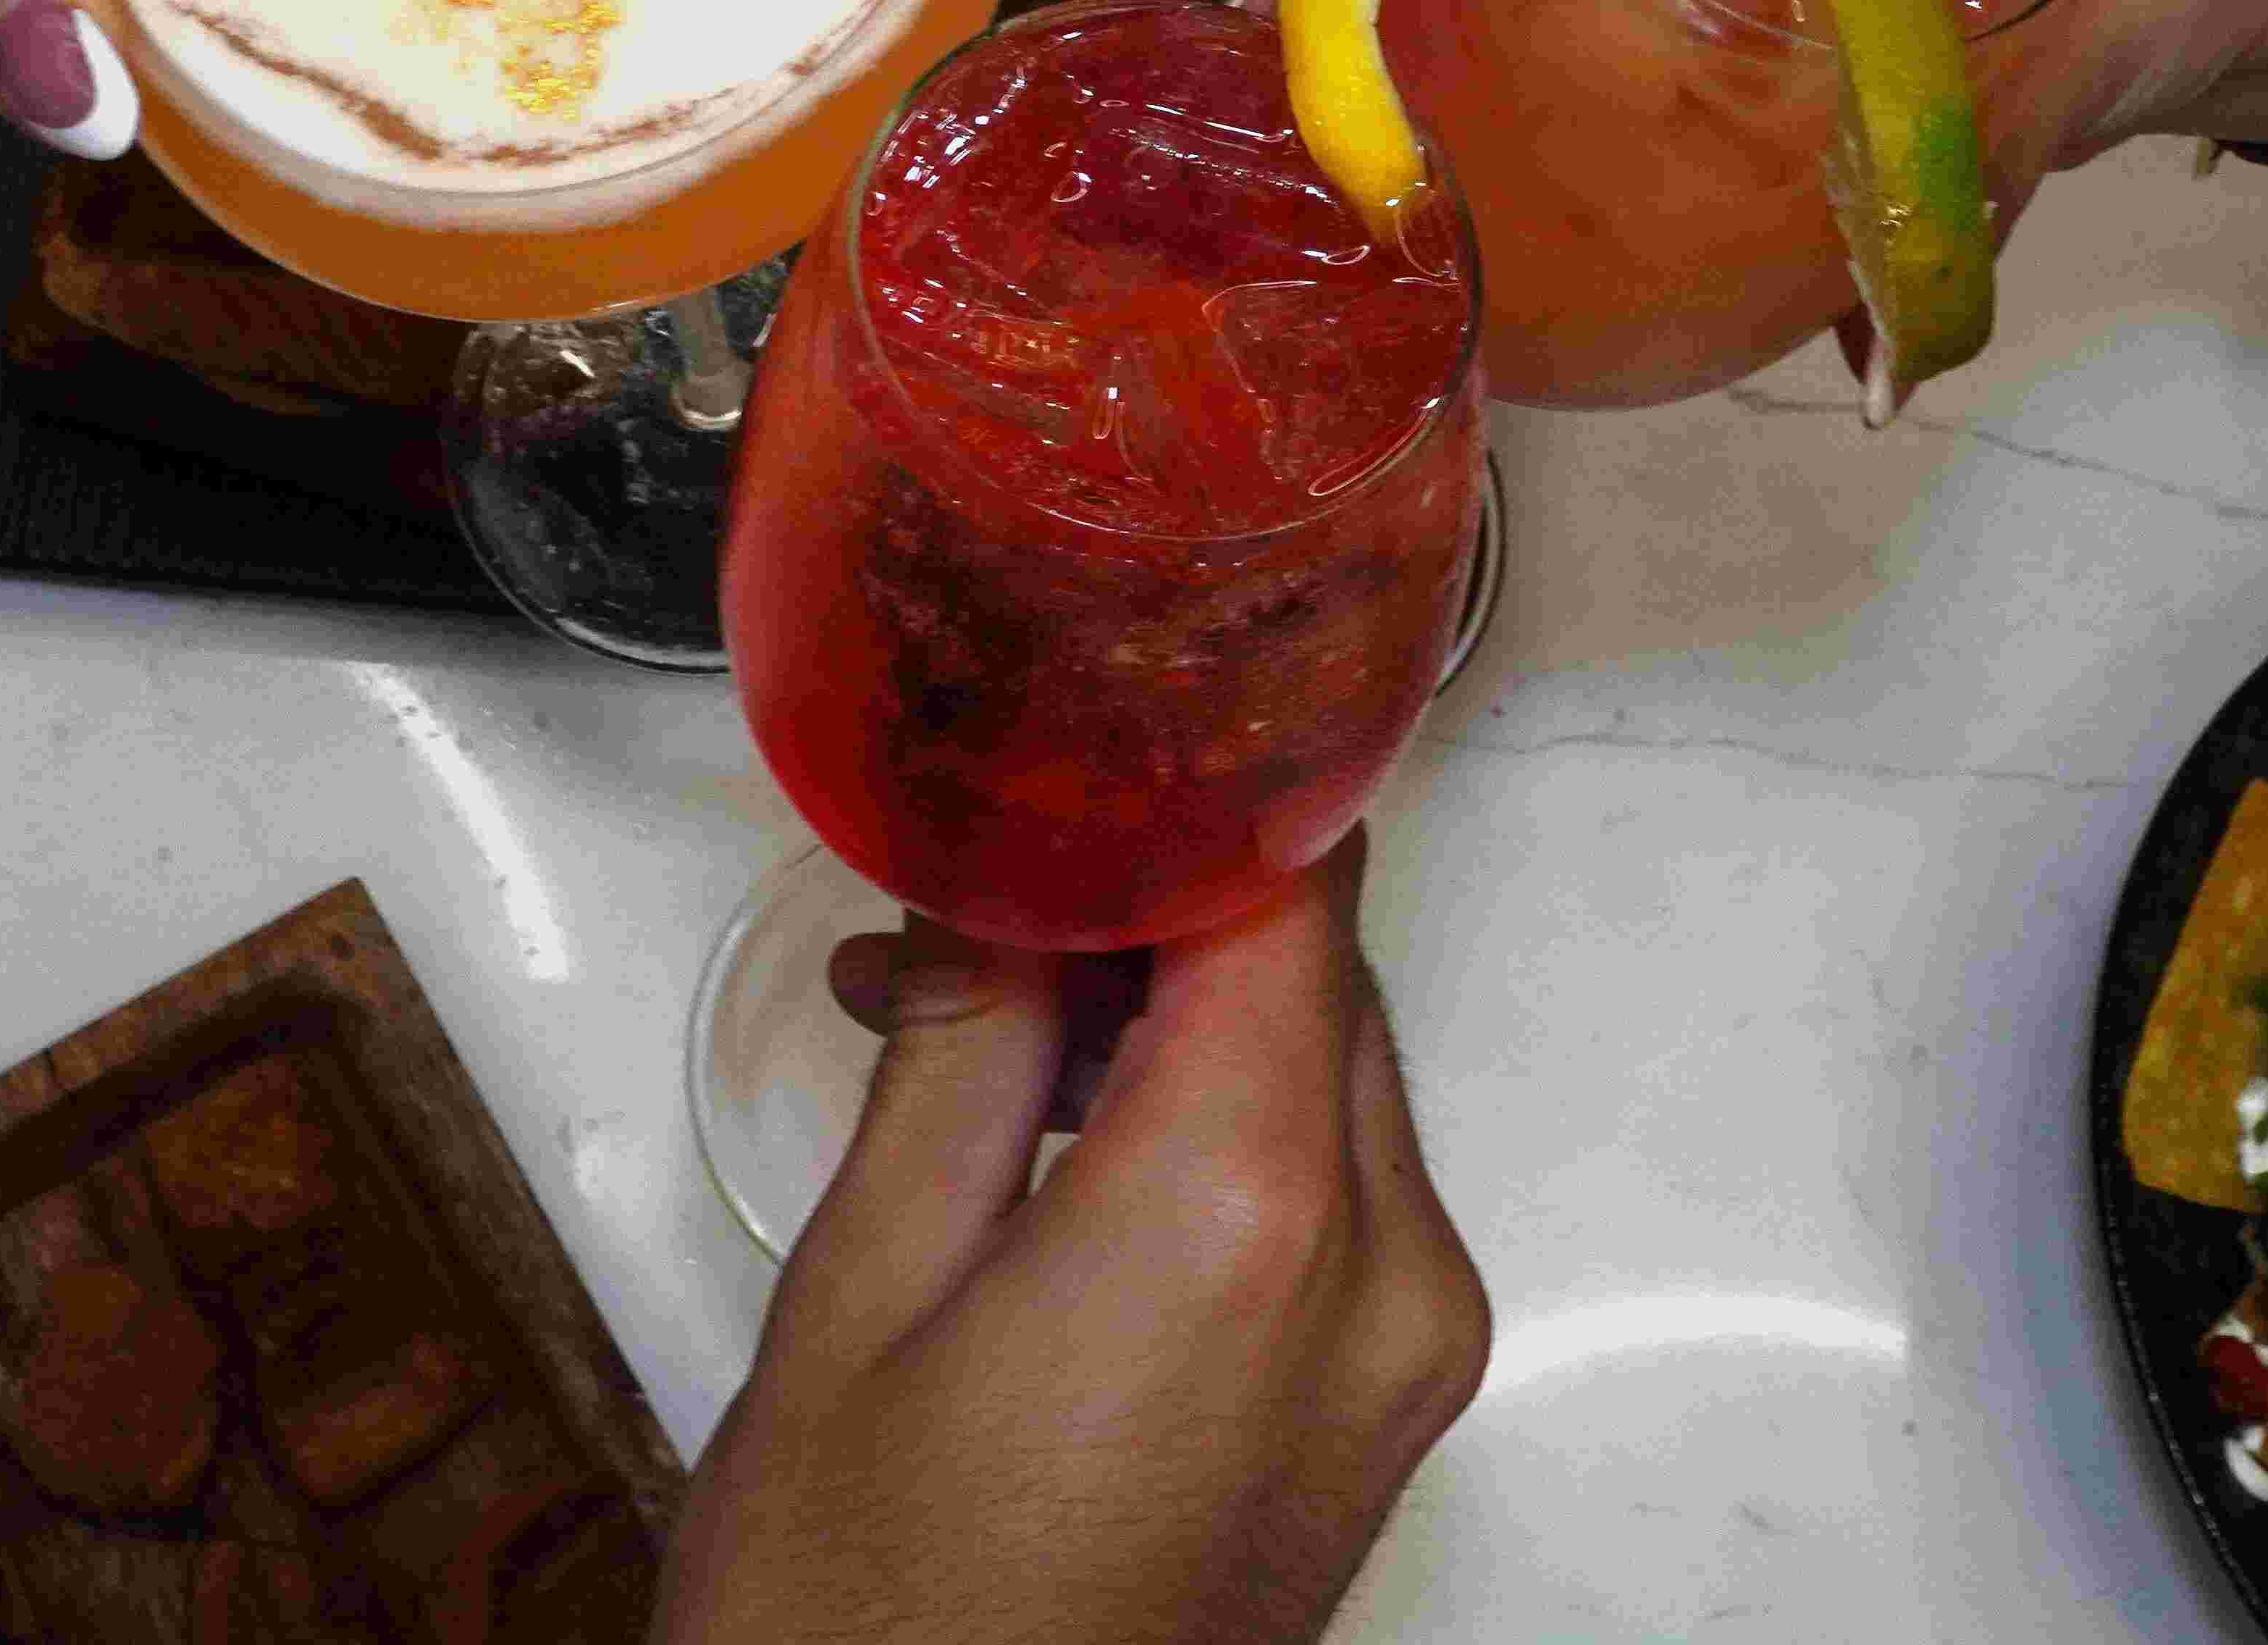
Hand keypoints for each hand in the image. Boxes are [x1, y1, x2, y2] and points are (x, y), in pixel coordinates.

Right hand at [658, 836, 1488, 1644]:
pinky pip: (1320, 1195)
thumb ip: (962, 1043)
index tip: (1062, 713)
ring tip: (946, 1022)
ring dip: (1159, 1019)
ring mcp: (1404, 1353)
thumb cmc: (864, 1611)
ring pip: (1315, 1075)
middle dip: (1141, 906)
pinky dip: (1201, 1133)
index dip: (1179, 778)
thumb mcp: (863, 1286)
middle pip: (1310, 976)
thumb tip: (1001, 861)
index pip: (1284, 886)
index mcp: (1256, 1209)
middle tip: (946, 893)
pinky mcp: (1378, 1413)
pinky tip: (1034, 1143)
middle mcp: (1388, 1269)